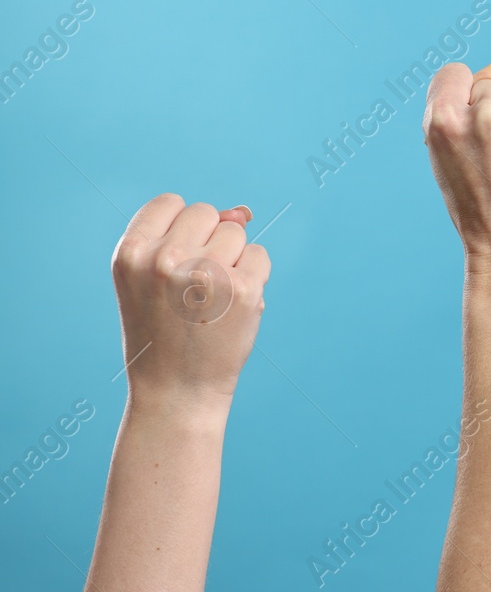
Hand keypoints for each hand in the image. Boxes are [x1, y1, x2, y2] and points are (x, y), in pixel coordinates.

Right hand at [110, 195, 269, 410]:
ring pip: (236, 232)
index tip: (175, 261)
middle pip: (206, 213)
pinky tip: (232, 307)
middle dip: (208, 241)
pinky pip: (259, 256)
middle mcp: (164, 259)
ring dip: (232, 259)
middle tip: (193, 287)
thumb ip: (189, 236)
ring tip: (211, 299)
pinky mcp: (242, 289)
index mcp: (131, 254)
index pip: (169, 203)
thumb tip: (243, 211)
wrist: (177, 389)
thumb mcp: (154, 278)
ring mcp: (205, 273)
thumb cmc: (165, 328)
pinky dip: (253, 276)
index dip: (180, 228)